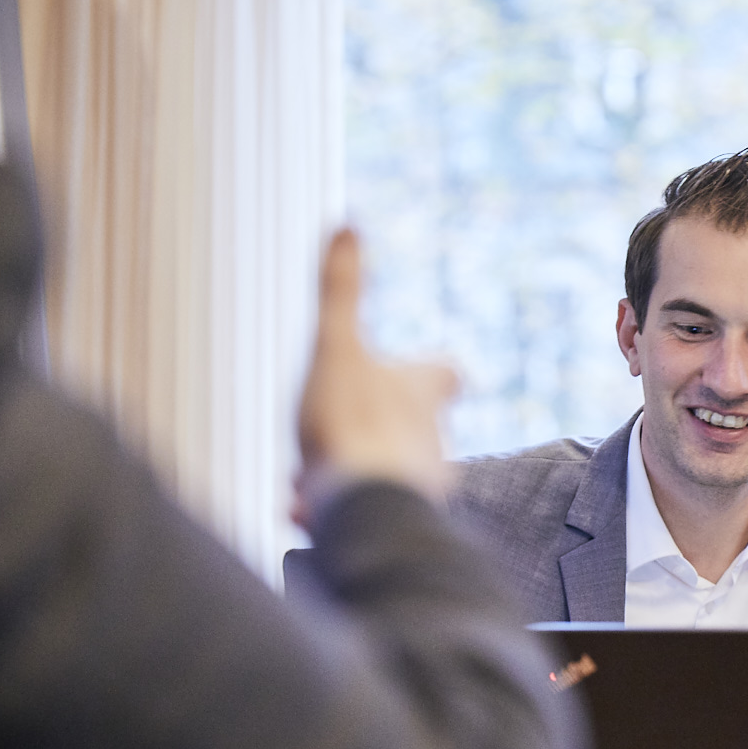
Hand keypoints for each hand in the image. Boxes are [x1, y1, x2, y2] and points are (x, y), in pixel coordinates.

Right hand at [295, 229, 457, 522]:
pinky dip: (335, 509)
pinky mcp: (397, 525)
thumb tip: (347, 223)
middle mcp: (433, 440)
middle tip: (331, 426)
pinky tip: (304, 510)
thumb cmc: (351, 424)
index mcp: (421, 393)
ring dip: (349, 468)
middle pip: (411, 426)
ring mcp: (419, 487)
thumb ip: (339, 289)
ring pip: (382, 471)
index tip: (434, 369)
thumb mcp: (337, 345)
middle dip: (372, 427)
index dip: (435, 370)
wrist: (364, 510)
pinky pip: (365, 512)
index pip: (443, 373)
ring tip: (308, 475)